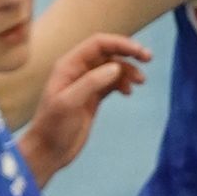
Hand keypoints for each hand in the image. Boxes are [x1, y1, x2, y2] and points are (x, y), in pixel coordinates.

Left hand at [20, 33, 148, 179]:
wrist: (48, 151)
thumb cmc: (54, 126)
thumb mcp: (69, 103)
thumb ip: (91, 83)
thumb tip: (115, 66)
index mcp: (69, 65)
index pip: (98, 44)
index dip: (119, 43)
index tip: (140, 52)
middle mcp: (78, 70)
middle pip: (106, 53)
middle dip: (127, 53)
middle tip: (148, 58)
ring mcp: (86, 84)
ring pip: (111, 68)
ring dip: (127, 70)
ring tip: (141, 81)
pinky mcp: (92, 99)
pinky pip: (110, 84)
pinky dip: (122, 83)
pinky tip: (128, 92)